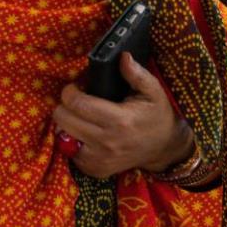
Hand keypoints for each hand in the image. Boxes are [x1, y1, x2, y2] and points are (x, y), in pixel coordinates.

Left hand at [54, 54, 187, 178]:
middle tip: (76, 102)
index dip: (70, 92)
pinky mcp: (95, 170)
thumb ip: (136, 74)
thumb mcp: (153, 91)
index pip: (77, 104)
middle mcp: (107, 142)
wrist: (164, 148)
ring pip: (62, 136)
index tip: (75, 88)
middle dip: (65, 106)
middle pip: (63, 119)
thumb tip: (122, 57)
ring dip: (67, 124)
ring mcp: (100, 159)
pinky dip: (73, 141)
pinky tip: (85, 134)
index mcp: (119, 120)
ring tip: (80, 117)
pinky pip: (70, 153)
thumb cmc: (156, 116)